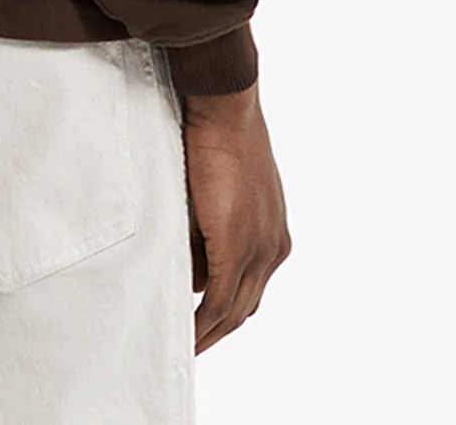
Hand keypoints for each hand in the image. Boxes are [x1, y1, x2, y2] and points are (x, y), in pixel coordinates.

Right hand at [180, 82, 289, 353]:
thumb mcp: (221, 190)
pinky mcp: (237, 247)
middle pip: (245, 308)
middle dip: (217, 331)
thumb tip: (194, 269)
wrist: (226, 109)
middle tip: (188, 346)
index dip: (226, 311)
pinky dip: (201, 323)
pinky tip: (183, 334)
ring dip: (207, 333)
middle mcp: (274, 247)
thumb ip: (211, 232)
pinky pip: (218, 301)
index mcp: (274, 233)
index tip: (202, 324)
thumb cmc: (218, 135)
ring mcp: (259, 249)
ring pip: (233, 312)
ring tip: (181, 347)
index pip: (250, 287)